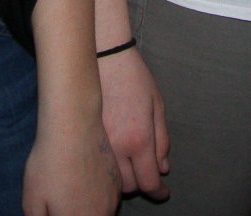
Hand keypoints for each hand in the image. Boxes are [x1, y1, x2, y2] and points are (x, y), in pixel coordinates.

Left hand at [23, 113, 119, 215]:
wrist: (74, 127)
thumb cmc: (49, 165)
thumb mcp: (33, 201)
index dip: (61, 215)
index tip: (57, 209)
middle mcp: (101, 214)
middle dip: (74, 212)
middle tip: (62, 202)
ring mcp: (113, 199)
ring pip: (102, 214)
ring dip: (89, 210)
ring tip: (72, 193)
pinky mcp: (118, 182)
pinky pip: (109, 200)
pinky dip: (98, 199)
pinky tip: (83, 183)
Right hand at [99, 46, 170, 197]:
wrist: (103, 57)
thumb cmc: (134, 78)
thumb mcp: (157, 105)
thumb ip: (162, 140)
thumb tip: (163, 168)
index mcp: (139, 139)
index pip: (149, 182)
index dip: (158, 192)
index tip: (164, 193)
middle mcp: (117, 147)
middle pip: (130, 187)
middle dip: (142, 184)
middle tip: (148, 173)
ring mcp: (99, 144)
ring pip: (111, 180)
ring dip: (124, 179)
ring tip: (132, 166)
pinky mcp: (86, 138)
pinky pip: (99, 166)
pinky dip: (109, 169)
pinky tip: (115, 158)